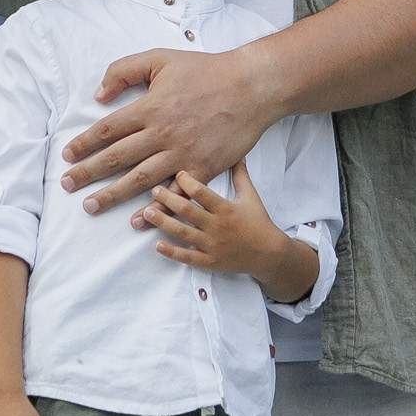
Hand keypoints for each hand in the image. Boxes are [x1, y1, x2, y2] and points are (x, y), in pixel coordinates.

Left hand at [62, 42, 277, 214]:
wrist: (251, 87)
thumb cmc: (206, 71)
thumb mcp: (160, 58)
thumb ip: (124, 71)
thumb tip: (99, 94)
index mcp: (150, 107)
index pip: (107, 130)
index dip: (84, 144)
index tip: (67, 155)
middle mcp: (162, 133)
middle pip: (116, 158)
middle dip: (88, 173)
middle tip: (67, 185)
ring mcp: (182, 154)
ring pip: (139, 179)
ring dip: (112, 195)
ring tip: (90, 206)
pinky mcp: (203, 168)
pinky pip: (174, 193)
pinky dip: (155, 208)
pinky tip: (138, 220)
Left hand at [149, 161, 316, 300]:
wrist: (269, 254)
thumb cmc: (259, 222)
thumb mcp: (251, 196)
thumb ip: (240, 175)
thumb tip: (237, 153)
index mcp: (225, 208)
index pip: (201, 192)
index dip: (186, 181)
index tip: (175, 173)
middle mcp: (217, 226)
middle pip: (187, 210)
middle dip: (167, 199)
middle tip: (153, 190)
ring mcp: (212, 245)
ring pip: (182, 232)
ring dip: (163, 222)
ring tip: (147, 213)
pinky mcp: (209, 262)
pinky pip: (187, 257)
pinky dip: (171, 252)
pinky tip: (157, 245)